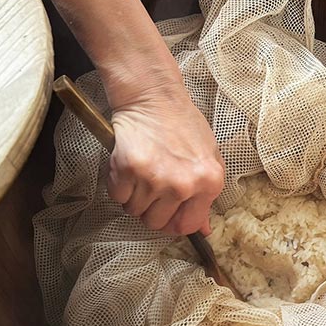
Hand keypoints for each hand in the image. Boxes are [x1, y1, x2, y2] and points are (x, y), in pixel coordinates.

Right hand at [104, 69, 224, 236]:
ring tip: (142, 171)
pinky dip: (118, 185)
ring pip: (134, 210)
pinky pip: (117, 196)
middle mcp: (182, 185)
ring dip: (134, 196)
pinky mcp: (127, 169)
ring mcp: (154, 178)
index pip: (187, 225)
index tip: (167, 215)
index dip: (174, 223)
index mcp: (208, 182)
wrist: (154, 96)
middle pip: (156, 222)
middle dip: (151, 209)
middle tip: (152, 186)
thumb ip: (206, 195)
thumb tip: (203, 229)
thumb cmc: (182, 124)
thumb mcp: (208, 157)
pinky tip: (129, 166)